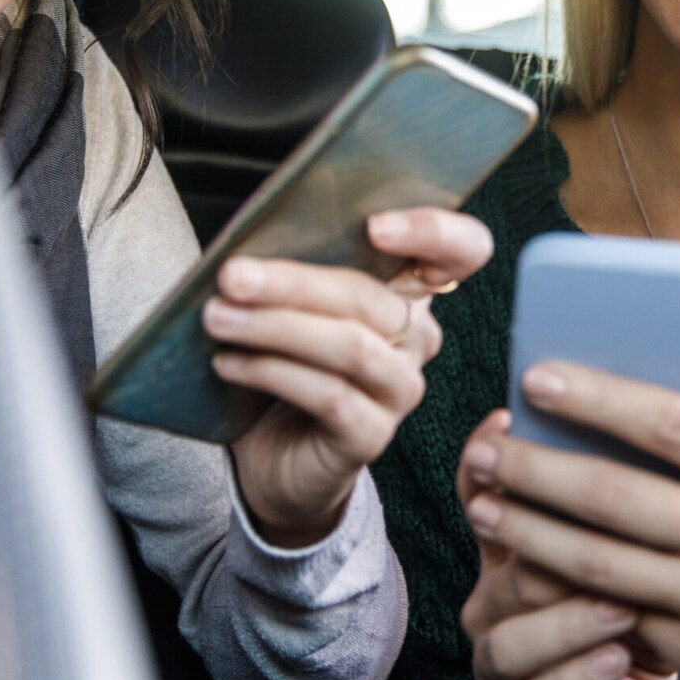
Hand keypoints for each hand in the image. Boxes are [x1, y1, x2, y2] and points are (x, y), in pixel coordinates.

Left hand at [211, 206, 490, 545]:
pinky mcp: (371, 435)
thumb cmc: (283, 361)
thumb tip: (249, 246)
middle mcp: (416, 337)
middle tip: (232, 276)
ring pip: (352, 347)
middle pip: (373, 298)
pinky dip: (272, 373)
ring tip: (218, 318)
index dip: (434, 231)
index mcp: (408, 291)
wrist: (274, 453)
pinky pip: (329, 396)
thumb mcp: (293, 304)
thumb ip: (295, 266)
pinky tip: (229, 363)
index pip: (461, 251)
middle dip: (295, 283)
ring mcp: (399, 389)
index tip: (375, 226)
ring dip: (276, 328)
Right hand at [458, 411, 677, 679]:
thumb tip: (666, 405)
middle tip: (605, 534)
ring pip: (511, 636)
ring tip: (622, 606)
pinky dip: (578, 677)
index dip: (488, 458)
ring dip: (569, 619)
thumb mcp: (642, 540)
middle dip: (549, 545)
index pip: (481, 492)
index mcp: (517, 545)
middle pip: (505, 563)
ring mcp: (502, 661)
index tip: (508, 422)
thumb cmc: (645, 605)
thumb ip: (634, 485)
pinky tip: (619, 657)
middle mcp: (495, 599)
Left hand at [462, 364, 679, 679]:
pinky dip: (565, 594)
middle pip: (612, 495)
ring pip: (597, 563)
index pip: (665, 420)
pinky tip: (528, 571)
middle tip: (482, 452)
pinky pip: (618, 617)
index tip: (533, 379)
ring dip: (528, 533)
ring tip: (483, 508)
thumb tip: (618, 404)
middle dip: (532, 471)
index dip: (593, 398)